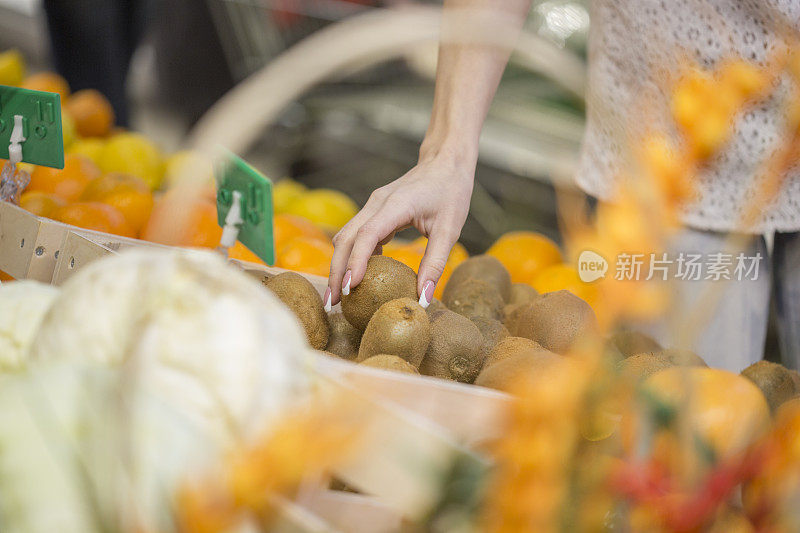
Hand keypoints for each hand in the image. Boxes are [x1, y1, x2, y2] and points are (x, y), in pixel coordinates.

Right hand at [325, 153, 474, 309]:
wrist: (445, 161)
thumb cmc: (451, 192)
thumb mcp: (450, 230)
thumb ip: (435, 263)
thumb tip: (422, 298)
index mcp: (396, 205)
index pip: (367, 235)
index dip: (356, 262)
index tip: (349, 289)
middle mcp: (376, 203)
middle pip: (345, 239)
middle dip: (337, 272)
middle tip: (332, 303)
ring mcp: (371, 205)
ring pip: (345, 237)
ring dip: (339, 266)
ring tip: (338, 297)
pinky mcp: (373, 211)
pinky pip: (355, 235)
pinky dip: (351, 256)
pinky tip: (356, 278)